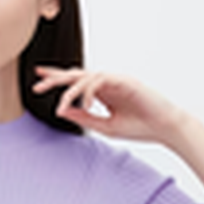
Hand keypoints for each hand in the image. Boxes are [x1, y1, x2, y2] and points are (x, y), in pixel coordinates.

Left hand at [32, 66, 189, 144]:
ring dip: (70, 90)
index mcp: (103, 93)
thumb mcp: (105, 126)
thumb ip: (84, 117)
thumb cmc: (140, 128)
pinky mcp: (125, 81)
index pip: (76, 82)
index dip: (57, 79)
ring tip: (60, 104)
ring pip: (86, 77)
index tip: (38, 80)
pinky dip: (89, 92)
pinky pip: (101, 81)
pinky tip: (85, 104)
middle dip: (55, 78)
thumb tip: (62, 110)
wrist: (165, 129)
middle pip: (77, 74)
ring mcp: (117, 80)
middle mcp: (108, 84)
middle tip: (37, 84)